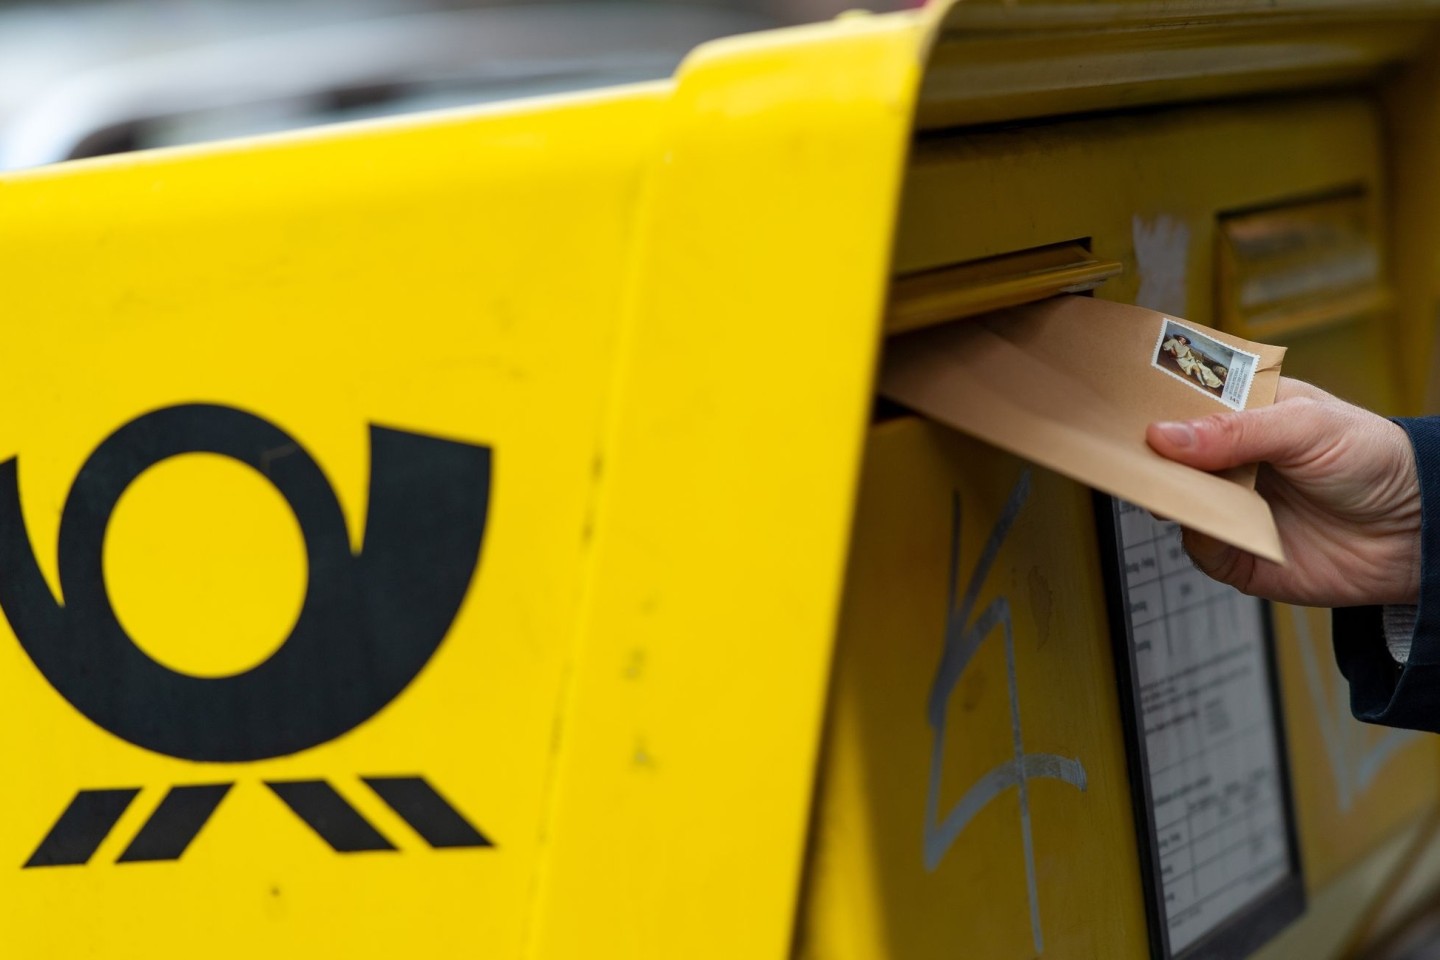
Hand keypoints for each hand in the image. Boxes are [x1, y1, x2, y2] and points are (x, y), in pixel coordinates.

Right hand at [1146, 378, 1421, 606]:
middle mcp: (1233, 460)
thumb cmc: (1377, 462)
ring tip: (1163, 488)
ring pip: (1177, 500)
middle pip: (1169, 455)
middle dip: (1147, 454)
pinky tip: (1211, 524)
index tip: (1123, 406)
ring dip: (1168, 496)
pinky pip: (1201, 547)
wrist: (1419, 534)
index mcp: (1247, 415)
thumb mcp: (1307, 426)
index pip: (1186, 404)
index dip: (1153, 404)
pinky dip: (1200, 536)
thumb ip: (1236, 431)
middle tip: (1125, 451)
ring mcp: (1234, 506)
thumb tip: (1164, 435)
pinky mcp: (1239, 553)